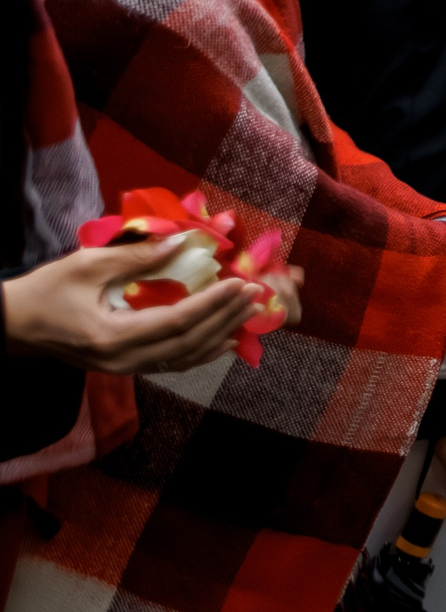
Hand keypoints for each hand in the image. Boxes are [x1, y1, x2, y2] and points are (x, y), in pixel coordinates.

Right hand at [1, 241, 260, 373]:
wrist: (10, 325)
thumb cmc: (43, 293)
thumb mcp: (86, 266)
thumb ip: (136, 256)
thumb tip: (182, 244)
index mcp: (113, 337)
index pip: (177, 322)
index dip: (213, 304)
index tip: (240, 285)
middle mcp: (123, 360)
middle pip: (188, 343)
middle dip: (226, 318)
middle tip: (255, 296)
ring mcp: (124, 367)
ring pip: (184, 357)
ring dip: (220, 336)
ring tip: (248, 316)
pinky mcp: (123, 366)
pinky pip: (172, 361)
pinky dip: (201, 350)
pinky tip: (222, 340)